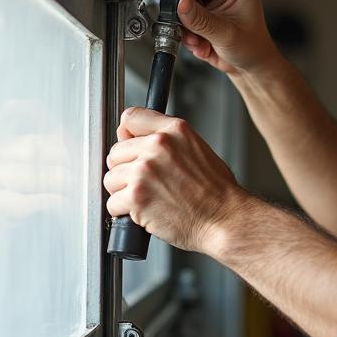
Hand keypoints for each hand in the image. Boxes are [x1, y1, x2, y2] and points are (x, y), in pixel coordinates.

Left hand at [104, 106, 245, 252]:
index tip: (131, 148)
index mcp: (175, 130)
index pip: (131, 118)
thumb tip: (128, 135)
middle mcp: (158, 146)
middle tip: (149, 183)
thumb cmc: (217, 192)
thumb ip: (165, 139)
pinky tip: (145, 212)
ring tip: (150, 198)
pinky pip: (112, 203)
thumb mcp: (197, 150)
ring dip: (124, 192)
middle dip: (126, 170)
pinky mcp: (136, 195)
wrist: (225, 219)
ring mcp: (144, 170)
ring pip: (111, 179)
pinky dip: (124, 212)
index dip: (128, 136)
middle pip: (116, 152)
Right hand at [161, 0, 279, 76]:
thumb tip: (180, 3)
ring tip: (197, 40)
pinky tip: (200, 43)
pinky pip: (183, 14)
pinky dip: (186, 31)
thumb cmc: (252, 47)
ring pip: (182, 0)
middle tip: (183, 23)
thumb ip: (201, 19)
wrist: (251, 66)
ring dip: (185, 22)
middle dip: (182, 6)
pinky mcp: (203, 10)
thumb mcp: (226, 34)